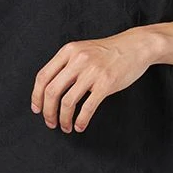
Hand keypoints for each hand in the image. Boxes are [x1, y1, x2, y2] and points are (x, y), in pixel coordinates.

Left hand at [30, 28, 154, 132]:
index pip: (43, 76)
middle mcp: (78, 60)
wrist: (135, 46)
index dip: (36, 96)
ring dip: (63, 119)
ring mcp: (92, 71)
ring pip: (68, 102)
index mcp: (68, 51)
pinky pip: (87, 107)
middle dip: (48, 111)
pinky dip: (81, 120)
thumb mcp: (82, 50)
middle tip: (50, 122)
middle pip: (52, 91)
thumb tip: (49, 90)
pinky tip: (80, 126)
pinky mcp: (106, 83)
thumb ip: (66, 65)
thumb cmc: (108, 51)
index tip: (37, 109)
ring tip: (66, 126)